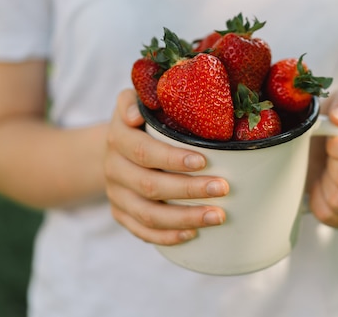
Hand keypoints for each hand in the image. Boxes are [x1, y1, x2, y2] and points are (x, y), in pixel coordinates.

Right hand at [104, 89, 228, 244]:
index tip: (204, 161)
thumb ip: (139, 99)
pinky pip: (142, 232)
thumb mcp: (136, 101)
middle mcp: (113, 168)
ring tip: (218, 216)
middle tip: (224, 188)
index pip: (144, 151)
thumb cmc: (142, 120)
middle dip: (189, 190)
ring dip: (185, 218)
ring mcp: (115, 195)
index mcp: (118, 138)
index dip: (172, 159)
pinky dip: (167, 237)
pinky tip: (194, 234)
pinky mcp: (120, 214)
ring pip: (147, 215)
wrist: (115, 146)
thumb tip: (138, 113)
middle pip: (149, 185)